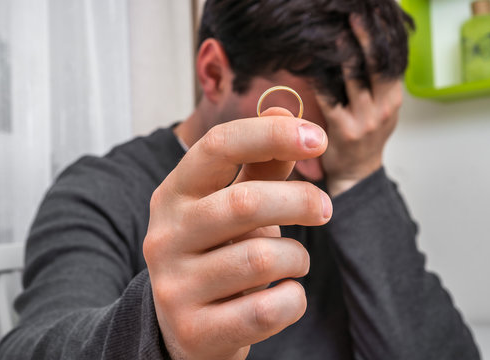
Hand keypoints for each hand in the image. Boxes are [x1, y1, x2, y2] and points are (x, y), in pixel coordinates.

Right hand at [143, 109, 331, 359]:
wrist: (186, 328)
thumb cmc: (216, 254)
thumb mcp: (229, 206)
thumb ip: (258, 165)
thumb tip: (283, 108)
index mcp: (174, 195)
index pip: (217, 146)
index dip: (270, 134)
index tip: (317, 137)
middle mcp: (166, 236)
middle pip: (245, 202)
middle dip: (299, 200)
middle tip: (324, 208)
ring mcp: (175, 286)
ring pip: (261, 259)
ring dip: (296, 258)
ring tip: (293, 262)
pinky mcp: (195, 331)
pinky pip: (266, 310)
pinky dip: (292, 300)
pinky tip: (285, 296)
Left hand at [317, 15, 402, 196]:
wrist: (357, 172)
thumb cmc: (365, 138)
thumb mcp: (382, 110)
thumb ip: (378, 85)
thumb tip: (366, 51)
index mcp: (394, 98)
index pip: (391, 60)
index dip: (382, 37)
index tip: (372, 17)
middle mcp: (384, 107)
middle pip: (377, 64)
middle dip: (366, 37)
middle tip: (353, 17)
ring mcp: (366, 119)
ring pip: (355, 78)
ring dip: (343, 54)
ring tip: (333, 35)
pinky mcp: (345, 130)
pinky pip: (330, 98)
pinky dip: (320, 80)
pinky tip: (311, 67)